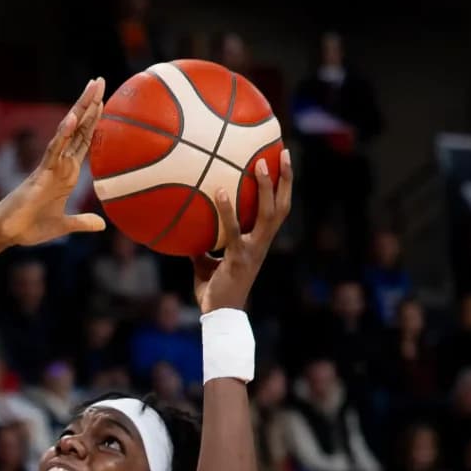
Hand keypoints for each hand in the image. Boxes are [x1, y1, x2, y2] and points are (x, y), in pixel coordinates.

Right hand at [0, 81, 106, 247]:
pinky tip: (71, 118)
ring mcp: (50, 165)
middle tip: (99, 80)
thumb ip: (82, 222)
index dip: (94, 122)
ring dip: (80, 110)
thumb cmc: (32, 227)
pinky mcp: (40, 173)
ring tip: (91, 89)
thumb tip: (102, 226)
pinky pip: (53, 150)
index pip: (84, 141)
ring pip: (68, 132)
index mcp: (67, 172)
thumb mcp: (65, 225)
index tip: (104, 101)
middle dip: (89, 105)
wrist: (8, 233)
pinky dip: (62, 134)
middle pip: (78, 128)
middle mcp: (60, 163)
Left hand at [191, 153, 292, 310]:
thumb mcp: (205, 262)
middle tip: (284, 153)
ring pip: (267, 215)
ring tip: (259, 164)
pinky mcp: (238, 258)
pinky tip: (219, 192)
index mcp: (258, 243)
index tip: (283, 162)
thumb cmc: (213, 290)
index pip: (277, 210)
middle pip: (282, 207)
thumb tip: (184, 224)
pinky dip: (227, 211)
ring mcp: (253, 251)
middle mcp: (261, 244)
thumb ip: (201, 243)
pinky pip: (233, 230)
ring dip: (266, 188)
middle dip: (286, 180)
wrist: (219, 317)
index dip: (283, 188)